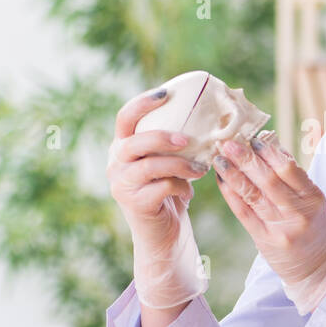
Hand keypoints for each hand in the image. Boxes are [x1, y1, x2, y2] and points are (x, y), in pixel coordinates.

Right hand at [108, 88, 212, 306]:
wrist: (163, 234)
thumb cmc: (170, 191)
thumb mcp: (169, 162)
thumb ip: (175, 142)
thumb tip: (209, 115)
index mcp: (123, 146)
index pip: (125, 117)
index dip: (143, 103)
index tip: (167, 92)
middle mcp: (116, 163)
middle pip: (134, 141)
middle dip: (163, 137)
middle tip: (187, 140)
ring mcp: (122, 185)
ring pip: (150, 165)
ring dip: (180, 164)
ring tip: (200, 170)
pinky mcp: (135, 204)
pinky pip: (161, 187)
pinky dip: (181, 186)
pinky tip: (188, 193)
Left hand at [212, 135, 325, 312]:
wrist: (319, 266)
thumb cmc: (315, 225)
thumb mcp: (313, 199)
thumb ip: (294, 176)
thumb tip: (270, 144)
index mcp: (313, 199)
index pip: (289, 170)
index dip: (269, 153)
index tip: (254, 138)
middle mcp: (298, 214)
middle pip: (268, 181)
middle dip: (246, 160)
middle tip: (229, 143)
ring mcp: (280, 229)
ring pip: (253, 196)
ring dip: (234, 174)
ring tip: (219, 158)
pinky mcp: (264, 240)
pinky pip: (244, 213)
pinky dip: (231, 195)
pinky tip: (222, 180)